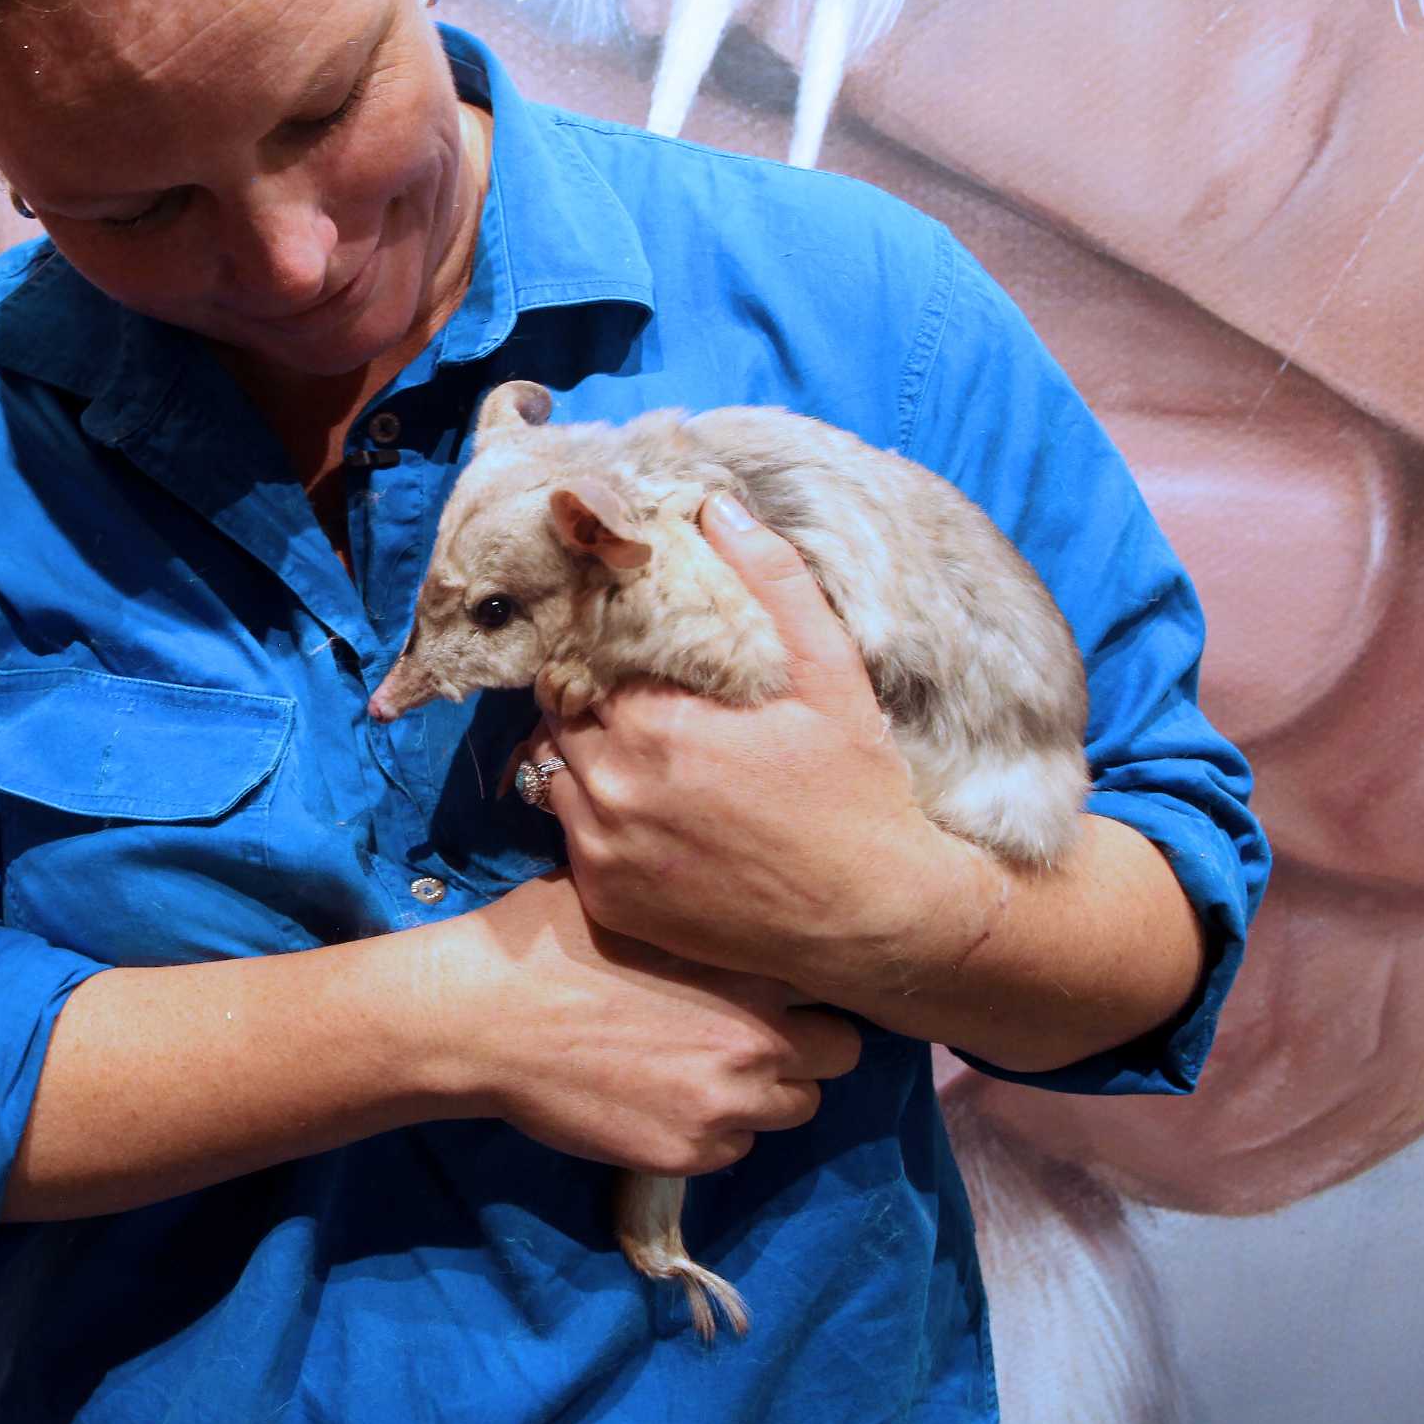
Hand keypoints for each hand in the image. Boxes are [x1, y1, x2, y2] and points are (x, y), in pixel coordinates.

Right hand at [422, 870, 861, 1177]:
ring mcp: (727, 1103)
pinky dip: (713, 1129)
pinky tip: (666, 1100)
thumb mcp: (634, 898)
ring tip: (710, 1070)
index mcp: (748, 964)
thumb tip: (727, 882)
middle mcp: (757, 1036)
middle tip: (761, 1035)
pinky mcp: (689, 1154)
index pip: (835, 984)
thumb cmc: (549, 940)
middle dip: (810, 1045)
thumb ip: (698, 908)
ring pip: (796, 1109)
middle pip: (841, 1055)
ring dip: (766, 1092)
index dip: (812, 986)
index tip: (787, 986)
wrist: (485, 1018)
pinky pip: (735, 1148)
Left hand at [522, 495, 981, 984]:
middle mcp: (612, 788)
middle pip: (558, 710)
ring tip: (637, 746)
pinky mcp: (605, 900)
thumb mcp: (831, 676)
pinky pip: (567, 835)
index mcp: (655, 724)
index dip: (599, 642)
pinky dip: (592, 814)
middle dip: (585, 693)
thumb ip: (773, 582)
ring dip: (581, 752)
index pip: (581, 655)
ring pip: (551, 770)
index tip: (624, 640)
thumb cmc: (856, 791)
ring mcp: (601, 850)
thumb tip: (717, 504)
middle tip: (630, 690)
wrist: (871, 919)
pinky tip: (645, 807)